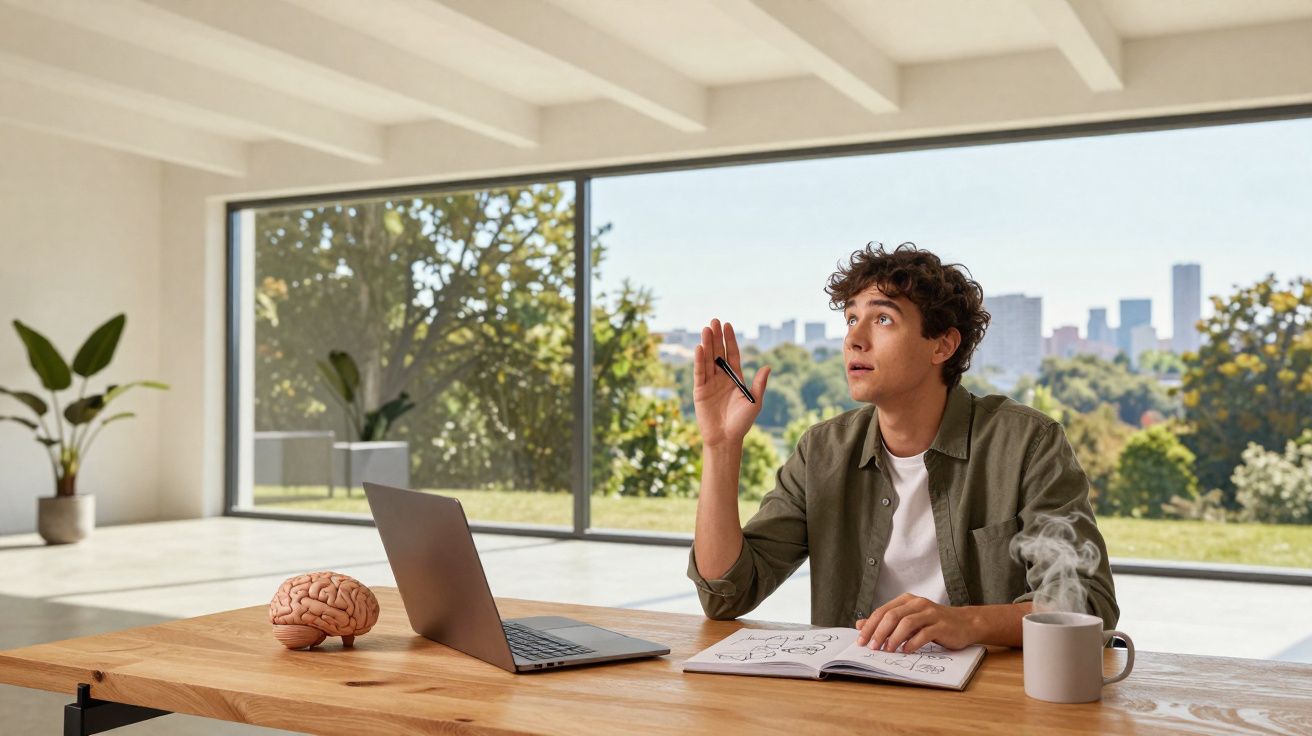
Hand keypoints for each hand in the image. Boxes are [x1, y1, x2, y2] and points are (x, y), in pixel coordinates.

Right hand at [693, 318, 769, 448]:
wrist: (726, 439)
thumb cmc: (742, 423)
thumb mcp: (754, 402)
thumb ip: (759, 384)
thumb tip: (768, 366)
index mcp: (735, 378)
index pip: (732, 354)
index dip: (730, 340)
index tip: (728, 325)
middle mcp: (721, 378)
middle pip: (718, 353)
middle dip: (717, 337)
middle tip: (714, 321)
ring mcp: (710, 383)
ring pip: (708, 360)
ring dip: (707, 344)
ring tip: (706, 329)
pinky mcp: (700, 391)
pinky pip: (699, 373)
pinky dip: (699, 361)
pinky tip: (700, 348)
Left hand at [854, 594, 979, 653]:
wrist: (965, 623)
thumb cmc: (934, 623)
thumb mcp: (909, 620)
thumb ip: (886, 622)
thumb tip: (860, 625)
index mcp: (906, 600)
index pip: (883, 611)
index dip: (870, 626)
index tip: (861, 641)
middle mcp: (917, 603)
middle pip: (892, 615)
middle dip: (879, 632)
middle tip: (872, 647)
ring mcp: (930, 613)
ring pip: (907, 623)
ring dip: (894, 638)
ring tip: (887, 650)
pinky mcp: (942, 625)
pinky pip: (924, 633)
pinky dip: (913, 643)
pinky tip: (906, 651)